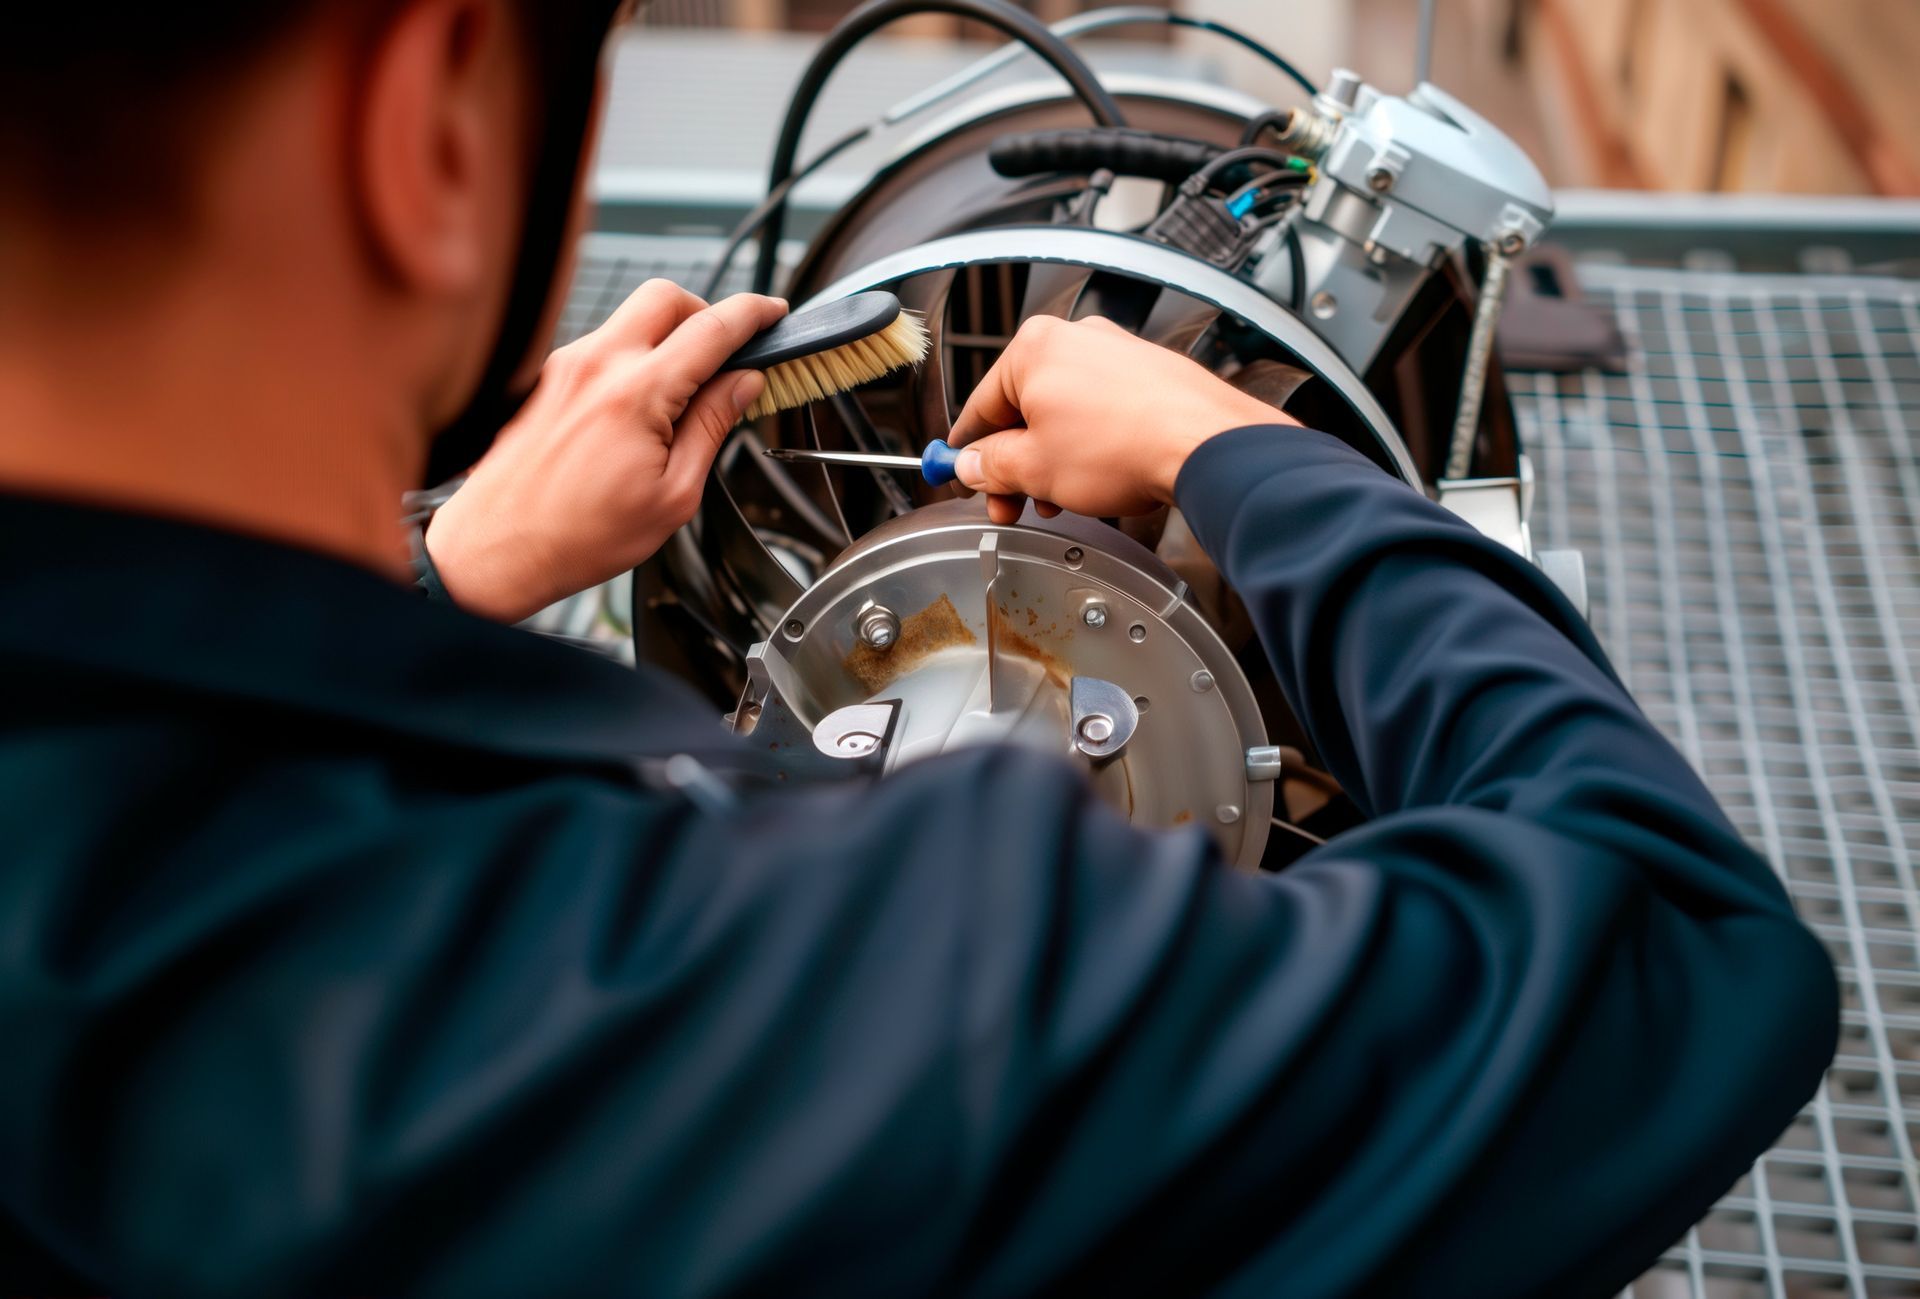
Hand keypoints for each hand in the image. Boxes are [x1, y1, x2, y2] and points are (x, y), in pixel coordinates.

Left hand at [425, 281, 787, 621]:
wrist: (496, 550)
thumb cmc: (577, 536)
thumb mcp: (673, 495)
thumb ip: (711, 427)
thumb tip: (743, 384)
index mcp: (636, 393)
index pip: (712, 327)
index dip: (754, 314)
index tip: (772, 315)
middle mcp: (597, 364)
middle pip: (667, 295)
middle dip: (706, 312)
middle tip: (726, 354)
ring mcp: (566, 366)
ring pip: (633, 317)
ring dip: (668, 338)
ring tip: (681, 395)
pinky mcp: (549, 377)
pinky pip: (605, 345)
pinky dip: (636, 357)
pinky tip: (642, 407)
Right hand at [948, 315, 1295, 524]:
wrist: (1206, 445)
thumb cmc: (1124, 445)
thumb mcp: (1034, 469)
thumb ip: (992, 466)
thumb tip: (974, 465)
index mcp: (1034, 348)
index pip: (981, 405)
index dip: (968, 449)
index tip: (962, 473)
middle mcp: (1076, 338)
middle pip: (1025, 409)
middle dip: (1016, 465)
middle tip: (1013, 505)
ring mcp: (1118, 353)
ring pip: (1066, 413)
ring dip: (1054, 460)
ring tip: (1061, 500)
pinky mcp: (1151, 373)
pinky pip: (1103, 412)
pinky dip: (1092, 446)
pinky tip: (1098, 480)